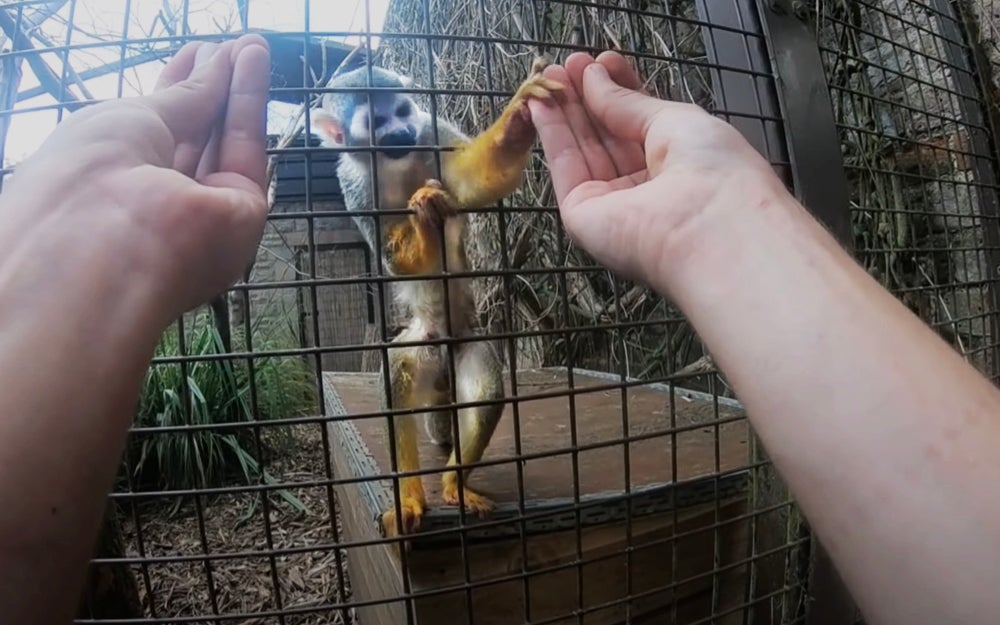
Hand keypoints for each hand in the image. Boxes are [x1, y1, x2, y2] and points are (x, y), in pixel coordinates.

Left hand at [1, 34, 270, 325]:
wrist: (111, 246)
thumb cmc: (91, 175)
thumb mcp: (129, 118)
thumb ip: (181, 96)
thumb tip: (211, 64)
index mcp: (114, 181)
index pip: (153, 130)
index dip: (176, 88)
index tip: (196, 54)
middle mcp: (159, 199)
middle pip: (192, 135)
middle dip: (210, 88)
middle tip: (230, 47)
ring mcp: (202, 209)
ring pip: (222, 140)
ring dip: (235, 89)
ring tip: (250, 44)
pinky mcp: (240, 213)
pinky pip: (245, 149)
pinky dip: (249, 104)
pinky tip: (253, 63)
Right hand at [527, 51, 779, 289]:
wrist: (709, 227)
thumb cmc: (711, 168)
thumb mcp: (674, 120)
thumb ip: (628, 102)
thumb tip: (593, 76)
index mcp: (678, 165)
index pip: (639, 124)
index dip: (619, 90)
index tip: (601, 59)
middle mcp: (644, 187)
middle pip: (607, 136)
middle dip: (587, 97)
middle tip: (566, 61)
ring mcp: (611, 203)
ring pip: (583, 149)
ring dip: (564, 110)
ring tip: (547, 72)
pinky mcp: (582, 216)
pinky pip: (565, 168)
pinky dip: (552, 133)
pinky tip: (539, 102)